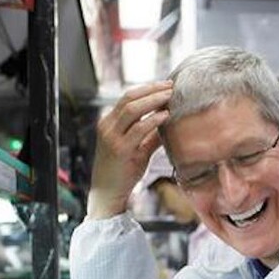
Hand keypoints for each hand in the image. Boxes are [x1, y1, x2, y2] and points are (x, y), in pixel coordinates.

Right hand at [88, 81, 172, 217]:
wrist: (107, 193)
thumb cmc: (122, 172)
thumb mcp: (137, 149)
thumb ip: (151, 136)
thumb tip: (169, 124)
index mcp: (109, 123)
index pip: (128, 97)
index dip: (147, 89)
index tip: (165, 85)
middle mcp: (107, 126)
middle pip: (129, 98)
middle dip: (152, 90)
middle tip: (171, 86)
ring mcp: (112, 137)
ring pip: (132, 109)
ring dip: (153, 100)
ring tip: (170, 96)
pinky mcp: (120, 150)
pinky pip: (138, 129)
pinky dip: (153, 120)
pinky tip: (165, 116)